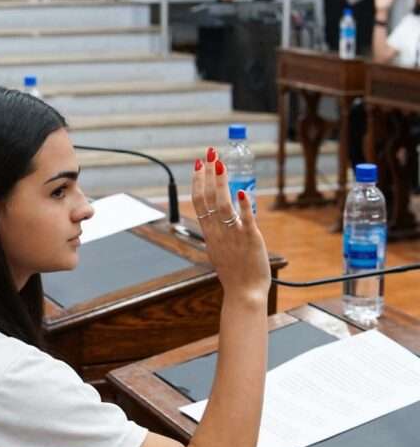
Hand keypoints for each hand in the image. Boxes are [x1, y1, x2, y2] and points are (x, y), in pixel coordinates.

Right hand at [192, 148, 270, 302]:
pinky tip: (244, 191)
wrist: (244, 293)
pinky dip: (244, 206)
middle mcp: (218, 232)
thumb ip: (219, 232)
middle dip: (207, 174)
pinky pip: (246, 220)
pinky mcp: (251, 239)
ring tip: (220, 163)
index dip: (197, 181)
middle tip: (208, 153)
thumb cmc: (234, 274)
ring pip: (222, 205)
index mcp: (209, 234)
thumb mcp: (219, 251)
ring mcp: (233, 235)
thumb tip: (220, 217)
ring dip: (220, 183)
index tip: (198, 164)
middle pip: (207, 198)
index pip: (198, 202)